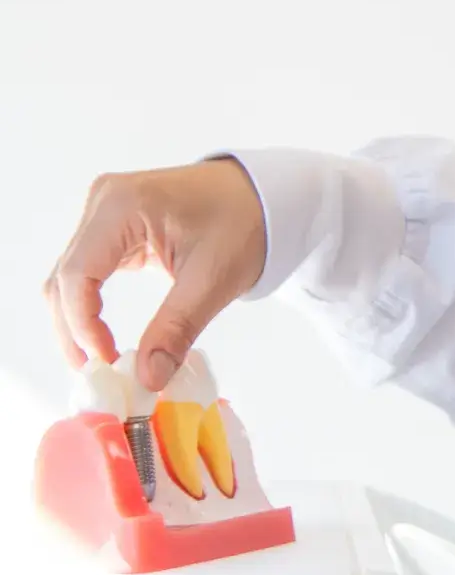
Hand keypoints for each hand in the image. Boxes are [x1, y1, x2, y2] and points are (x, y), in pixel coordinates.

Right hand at [44, 160, 266, 392]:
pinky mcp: (115, 225)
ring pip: (71, 277)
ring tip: (99, 362)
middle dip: (74, 329)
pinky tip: (103, 337)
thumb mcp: (212, 279)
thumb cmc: (246, 222)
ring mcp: (106, 211)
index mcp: (122, 206)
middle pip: (66, 277)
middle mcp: (104, 201)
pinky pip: (89, 270)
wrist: (267, 195)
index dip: (82, 325)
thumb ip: (176, 330)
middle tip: (96, 374)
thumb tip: (148, 379)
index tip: (106, 363)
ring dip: (77, 321)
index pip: (77, 275)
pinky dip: (90, 305)